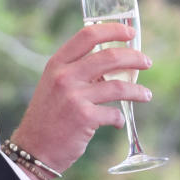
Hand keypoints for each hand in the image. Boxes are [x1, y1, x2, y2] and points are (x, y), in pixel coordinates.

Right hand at [11, 23, 152, 174]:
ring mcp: (74, 97)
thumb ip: (75, 71)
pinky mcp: (84, 118)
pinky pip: (114, 114)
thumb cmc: (47, 117)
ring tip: (146, 95)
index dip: (113, 30)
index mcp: (56, 65)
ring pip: (119, 86)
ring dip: (138, 91)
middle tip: (146, 62)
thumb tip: (111, 62)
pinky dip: (119, 119)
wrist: (33, 149)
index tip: (129, 33)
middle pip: (110, 57)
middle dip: (135, 58)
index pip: (88, 35)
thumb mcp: (53, 86)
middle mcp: (64, 77)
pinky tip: (117, 122)